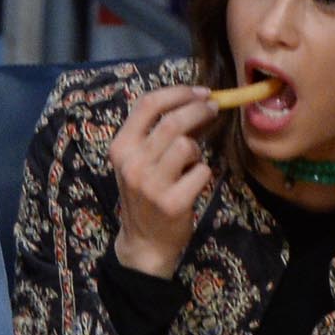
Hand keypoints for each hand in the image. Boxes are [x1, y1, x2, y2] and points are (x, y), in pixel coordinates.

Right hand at [108, 83, 219, 277]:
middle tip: (213, 109)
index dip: (178, 92)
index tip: (200, 92)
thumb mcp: (138, 161)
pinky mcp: (173, 202)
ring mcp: (151, 185)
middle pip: (172, 121)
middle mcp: (132, 164)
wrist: (144, 242)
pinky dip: (204, 174)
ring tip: (192, 160)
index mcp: (121, 148)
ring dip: (197, 149)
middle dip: (199, 110)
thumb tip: (196, 100)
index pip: (148, 104)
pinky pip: (202, 172)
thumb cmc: (145, 195)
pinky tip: (193, 184)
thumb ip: (156, 132)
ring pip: (187, 145)